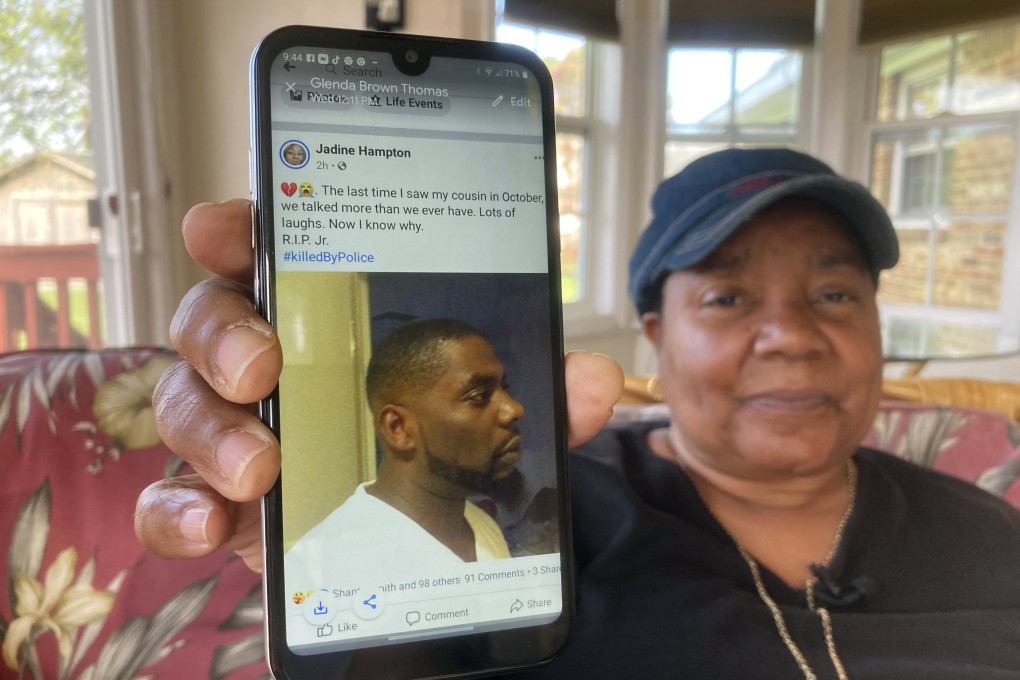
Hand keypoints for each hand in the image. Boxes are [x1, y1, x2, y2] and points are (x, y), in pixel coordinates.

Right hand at [136, 199, 624, 570]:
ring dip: (210, 428)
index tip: (221, 228)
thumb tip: (591, 381)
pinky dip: (176, 509)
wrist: (407, 540)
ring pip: (183, 401)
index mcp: (326, 318)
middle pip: (210, 317)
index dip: (239, 230)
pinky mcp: (221, 501)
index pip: (271, 252)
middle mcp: (269, 361)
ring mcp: (238, 430)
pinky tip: (213, 523)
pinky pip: (167, 496)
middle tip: (262, 367)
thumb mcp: (495, 417)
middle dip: (223, 332)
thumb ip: (541, 394)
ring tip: (260, 467)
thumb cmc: (435, 450)